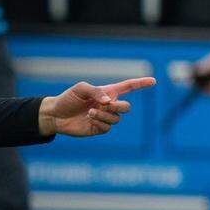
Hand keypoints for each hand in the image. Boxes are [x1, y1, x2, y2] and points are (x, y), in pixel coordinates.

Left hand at [39, 77, 155, 136]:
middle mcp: (108, 105)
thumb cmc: (68, 99)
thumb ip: (97, 92)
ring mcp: (104, 118)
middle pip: (126, 107)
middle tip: (104, 105)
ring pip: (117, 118)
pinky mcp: (98, 129)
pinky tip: (90, 120)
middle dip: (119, 106)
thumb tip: (109, 102)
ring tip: (90, 113)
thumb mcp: (81, 89)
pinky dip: (101, 123)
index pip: (128, 87)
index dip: (141, 84)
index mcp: (107, 92)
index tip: (153, 81)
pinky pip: (108, 128)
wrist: (55, 115)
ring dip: (104, 115)